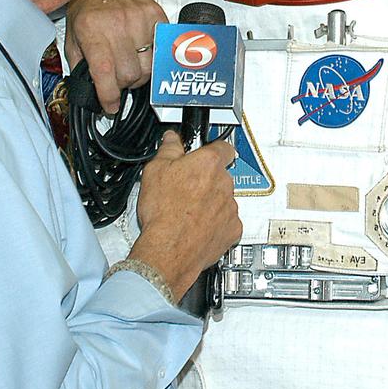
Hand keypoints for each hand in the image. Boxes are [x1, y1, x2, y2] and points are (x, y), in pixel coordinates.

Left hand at [64, 0, 165, 113]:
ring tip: (130, 65)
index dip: (109, 96)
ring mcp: (140, 18)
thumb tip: (91, 90)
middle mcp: (118, 23)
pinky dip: (153, 58)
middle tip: (117, 79)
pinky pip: (161, 49)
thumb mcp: (72, 35)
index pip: (105, 72)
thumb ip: (80, 64)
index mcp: (92, 29)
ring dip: (140, 74)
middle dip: (124, 85)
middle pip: (130, 74)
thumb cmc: (87, 5)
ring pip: (149, 66)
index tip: (110, 106)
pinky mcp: (157, 15)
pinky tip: (142, 53)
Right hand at [129, 130, 241, 301]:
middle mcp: (225, 183)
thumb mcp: (155, 170)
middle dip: (206, 180)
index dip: (213, 150)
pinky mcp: (232, 229)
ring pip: (223, 199)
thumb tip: (172, 139)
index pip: (223, 147)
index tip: (206, 154)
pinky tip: (197, 226)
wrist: (168, 249)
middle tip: (186, 189)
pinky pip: (227, 221)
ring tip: (187, 211)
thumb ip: (168, 149)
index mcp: (208, 164)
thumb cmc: (162, 212)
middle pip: (220, 175)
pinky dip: (216, 223)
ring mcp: (230, 207)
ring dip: (211, 202)